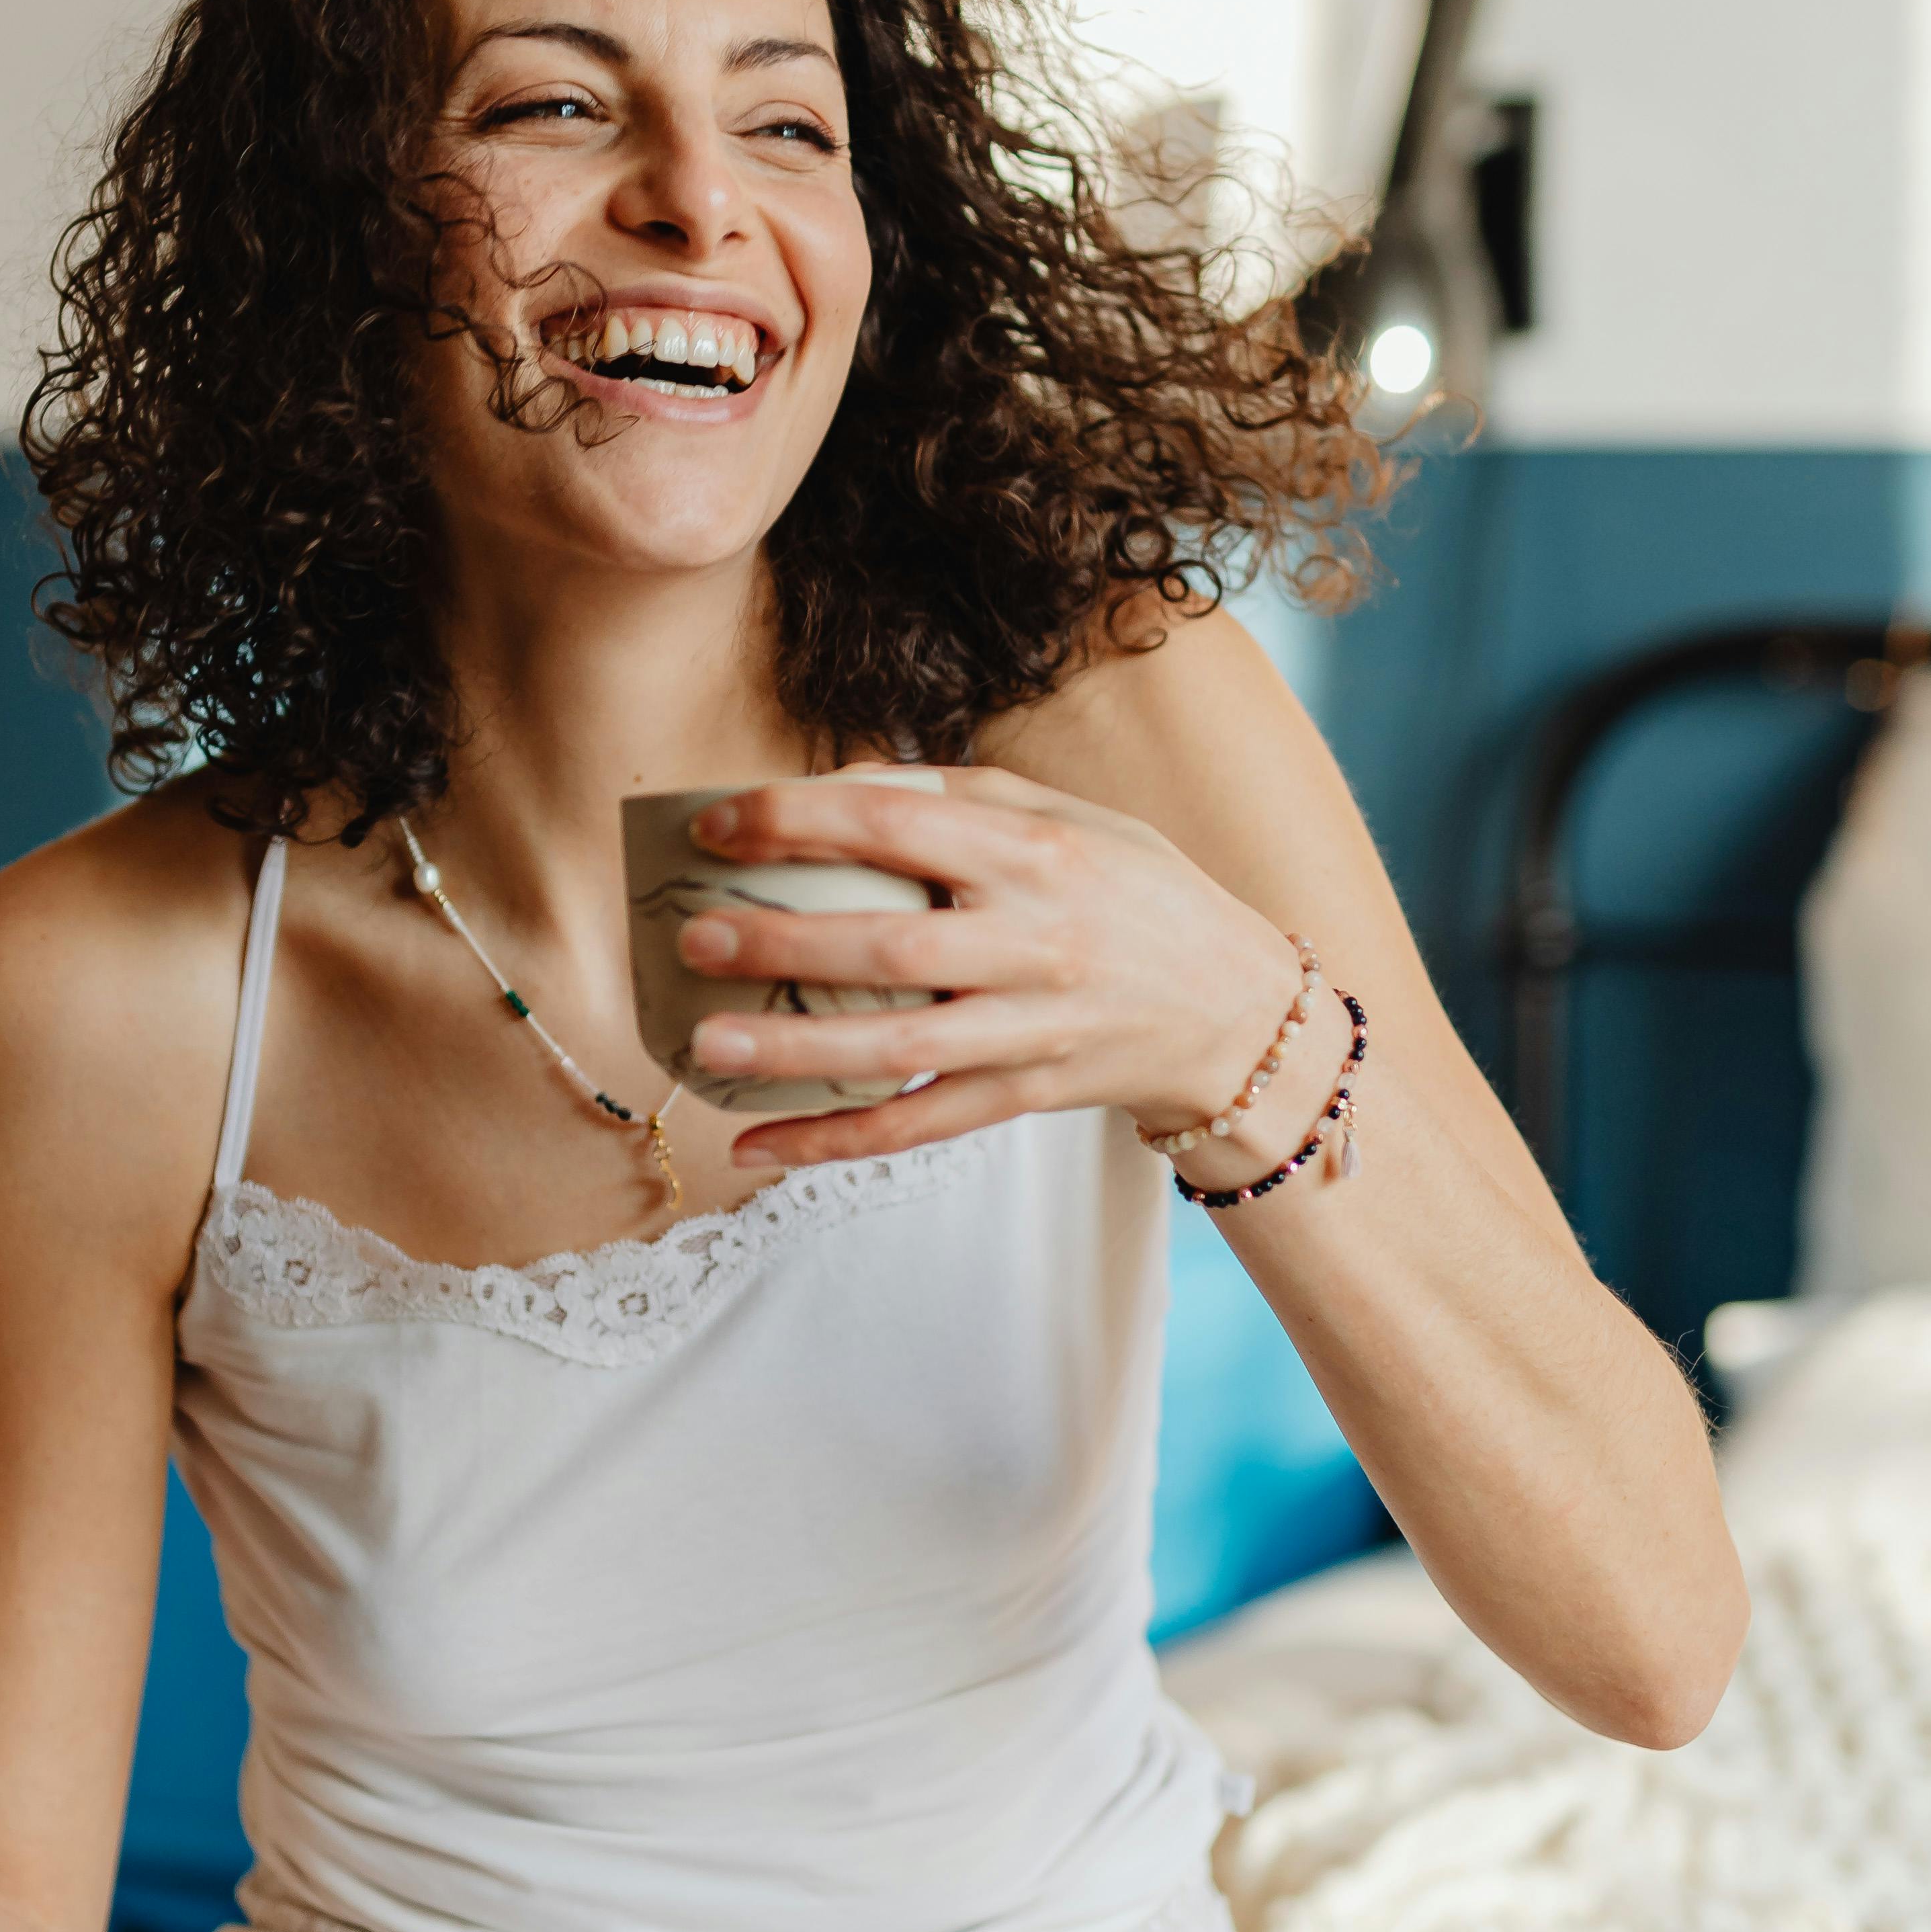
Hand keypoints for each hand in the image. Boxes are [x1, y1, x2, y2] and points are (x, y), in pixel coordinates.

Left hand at [674, 766, 1316, 1168]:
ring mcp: (1032, 1029)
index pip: (898, 823)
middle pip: (892, 945)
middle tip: (694, 936)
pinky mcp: (1027, 1097)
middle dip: (784, 942)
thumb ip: (960, 796)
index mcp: (1036, 853)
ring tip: (705, 1045)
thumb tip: (837, 785)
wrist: (1237, 1008)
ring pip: (899, 1049)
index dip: (797, 819)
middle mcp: (1035, 941)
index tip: (714, 825)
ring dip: (795, 1053)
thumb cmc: (1137, 894)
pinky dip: (834, 1143)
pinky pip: (919, 1126)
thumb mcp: (1070, 817)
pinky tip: (755, 1146)